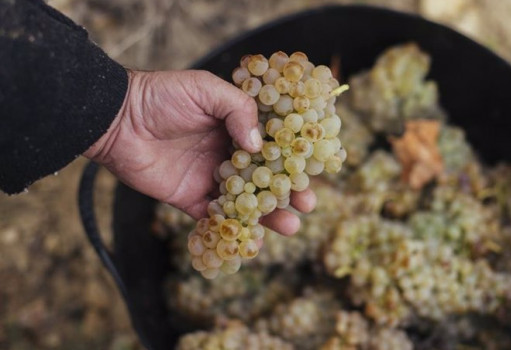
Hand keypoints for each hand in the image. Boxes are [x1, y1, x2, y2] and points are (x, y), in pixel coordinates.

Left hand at [84, 70, 315, 235]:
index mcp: (235, 126)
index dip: (293, 158)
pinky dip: (233, 229)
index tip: (314, 170)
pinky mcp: (190, 198)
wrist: (116, 119)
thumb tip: (260, 144)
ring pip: (246, 201)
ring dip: (268, 215)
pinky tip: (252, 240)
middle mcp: (227, 154)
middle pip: (265, 178)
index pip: (272, 145)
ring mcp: (210, 178)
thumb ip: (238, 110)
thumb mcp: (205, 89)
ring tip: (290, 226)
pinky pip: (215, 218)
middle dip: (288, 192)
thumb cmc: (160, 95)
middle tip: (308, 204)